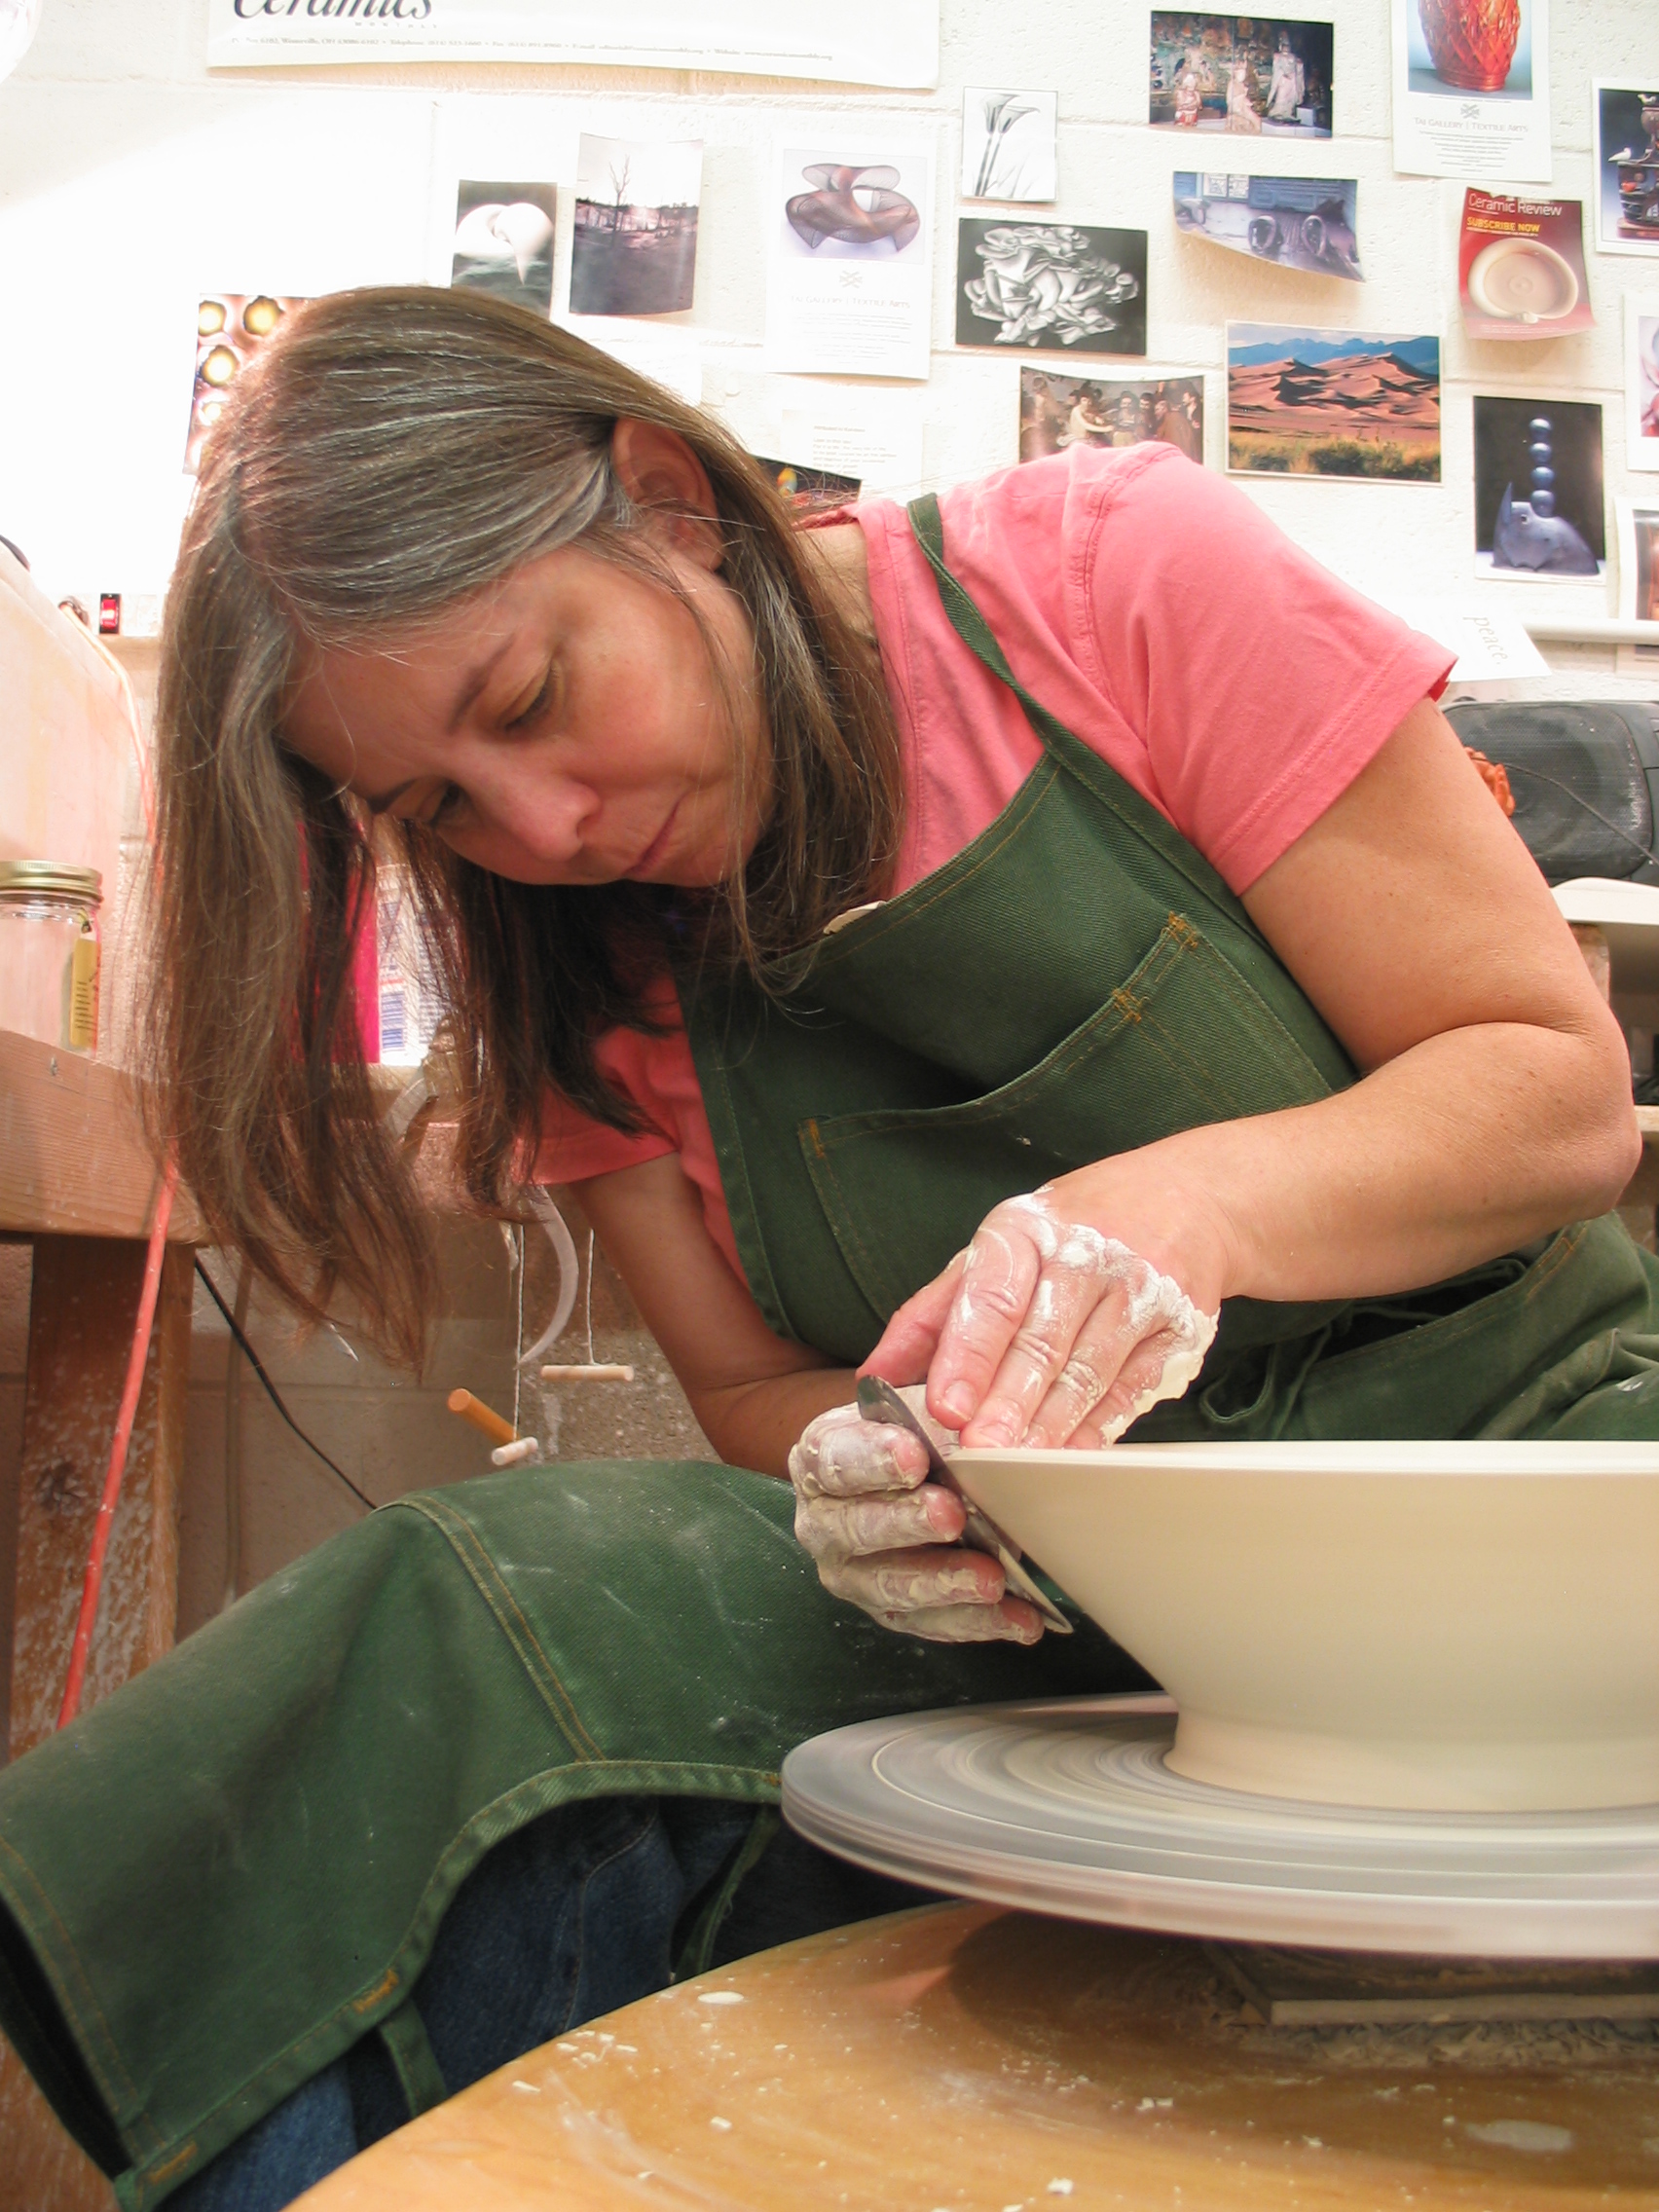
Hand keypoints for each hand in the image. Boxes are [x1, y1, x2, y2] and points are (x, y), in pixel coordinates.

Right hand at [787, 1390, 1043, 1643]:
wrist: (910, 1471)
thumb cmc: (913, 1432)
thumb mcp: (920, 1407)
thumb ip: (936, 1415)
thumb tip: (972, 1432)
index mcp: (820, 1459)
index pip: (835, 1461)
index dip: (872, 1461)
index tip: (914, 1456)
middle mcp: (823, 1522)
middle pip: (857, 1528)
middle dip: (907, 1523)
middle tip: (951, 1515)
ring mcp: (852, 1573)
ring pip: (890, 1586)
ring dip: (944, 1583)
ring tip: (991, 1579)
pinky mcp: (889, 1610)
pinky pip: (930, 1623)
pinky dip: (978, 1622)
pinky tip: (1020, 1618)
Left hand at [865, 1181, 1221, 1449]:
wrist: (1181, 1198)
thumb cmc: (1069, 1233)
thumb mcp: (996, 1252)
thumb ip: (933, 1315)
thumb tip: (875, 1377)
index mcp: (1027, 1232)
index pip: (993, 1300)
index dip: (967, 1358)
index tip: (943, 1407)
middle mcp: (1087, 1256)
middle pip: (1042, 1343)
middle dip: (1007, 1404)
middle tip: (979, 1454)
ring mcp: (1139, 1292)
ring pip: (1088, 1372)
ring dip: (1051, 1427)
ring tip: (1019, 1469)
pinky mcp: (1178, 1329)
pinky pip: (1132, 1390)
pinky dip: (1098, 1428)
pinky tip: (1070, 1458)